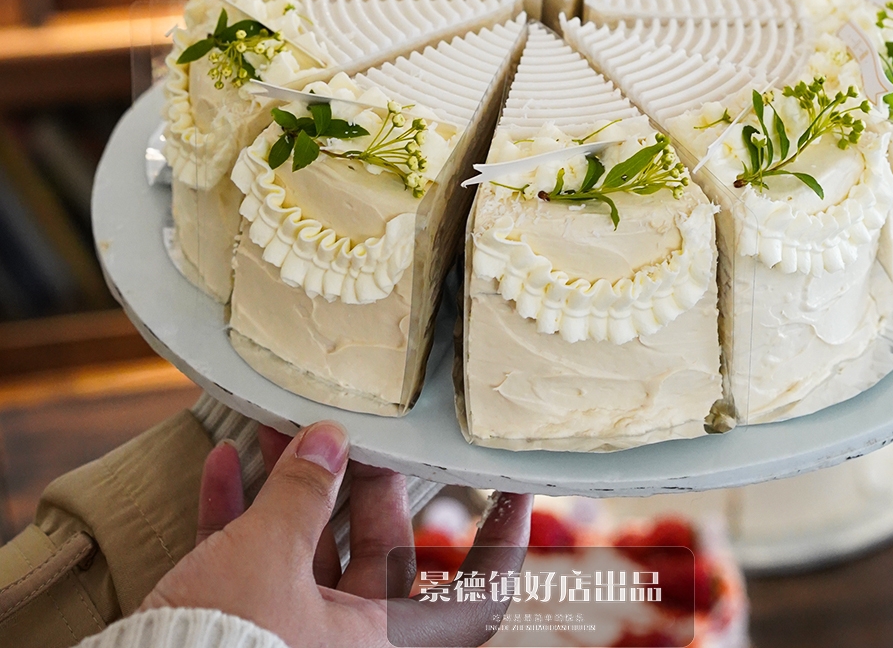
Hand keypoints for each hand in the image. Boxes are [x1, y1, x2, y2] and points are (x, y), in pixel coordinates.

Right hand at [141, 420, 531, 647]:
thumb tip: (329, 440)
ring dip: (291, 489)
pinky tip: (219, 465)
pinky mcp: (238, 637)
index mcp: (383, 644)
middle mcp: (347, 647)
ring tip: (276, 427)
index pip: (474, 600)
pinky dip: (236, 520)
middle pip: (381, 554)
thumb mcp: (267, 559)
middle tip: (351, 426)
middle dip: (363, 482)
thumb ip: (303, 495)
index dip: (501, 545)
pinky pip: (250, 572)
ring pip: (310, 555)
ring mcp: (292, 642)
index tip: (513, 487)